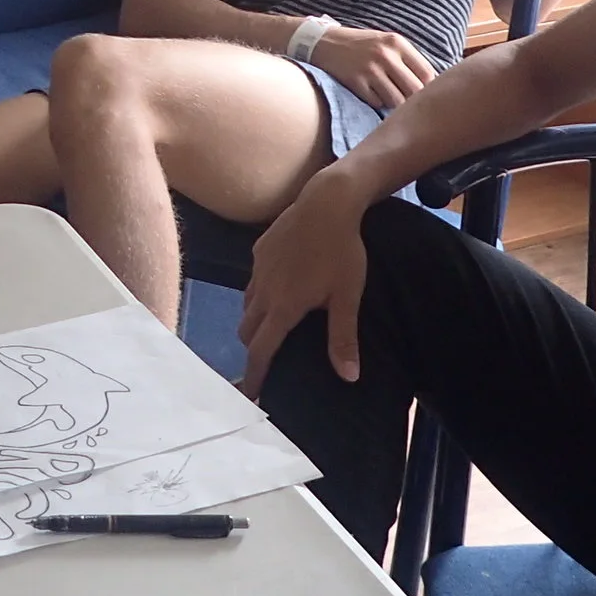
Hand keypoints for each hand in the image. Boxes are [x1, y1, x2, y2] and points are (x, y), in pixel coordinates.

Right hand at [236, 171, 372, 395]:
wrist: (327, 201)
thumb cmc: (342, 251)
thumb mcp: (348, 296)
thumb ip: (343, 337)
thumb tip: (348, 377)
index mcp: (283, 306)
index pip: (261, 349)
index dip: (255, 374)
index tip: (250, 394)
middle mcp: (263, 290)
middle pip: (248, 330)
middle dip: (253, 349)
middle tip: (265, 361)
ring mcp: (258, 268)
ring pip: (247, 304)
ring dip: (255, 321)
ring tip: (271, 328)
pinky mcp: (259, 249)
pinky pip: (252, 280)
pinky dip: (259, 294)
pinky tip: (278, 289)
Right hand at [310, 25, 435, 110]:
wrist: (324, 42)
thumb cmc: (361, 45)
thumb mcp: (387, 42)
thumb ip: (408, 59)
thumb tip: (431, 84)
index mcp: (397, 43)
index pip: (427, 73)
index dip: (430, 88)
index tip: (426, 95)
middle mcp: (385, 55)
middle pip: (414, 90)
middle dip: (415, 100)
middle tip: (411, 104)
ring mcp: (370, 69)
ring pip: (396, 100)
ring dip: (396, 105)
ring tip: (391, 100)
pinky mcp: (355, 82)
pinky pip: (377, 103)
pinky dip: (378, 104)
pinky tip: (374, 96)